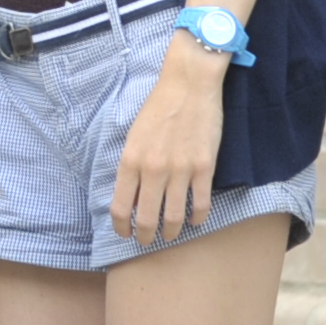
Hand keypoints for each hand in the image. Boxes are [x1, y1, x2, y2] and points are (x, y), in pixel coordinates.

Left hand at [110, 37, 224, 248]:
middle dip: (145, 236)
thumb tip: (130, 194)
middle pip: (147, 218)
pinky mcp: (204, 168)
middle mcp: (153, 168)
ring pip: (174, 217)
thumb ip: (131, 164)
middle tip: (147, 240)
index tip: (124, 232)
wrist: (189, 84)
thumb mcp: (134, 134)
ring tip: (169, 235)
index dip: (121, 226)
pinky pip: (201, 204)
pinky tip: (194, 220)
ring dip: (170, 232)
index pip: (121, 206)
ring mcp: (180, 170)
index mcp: (131, 159)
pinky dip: (197, 218)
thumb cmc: (158, 106)